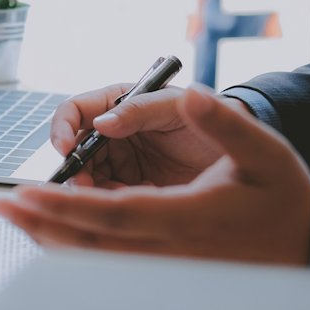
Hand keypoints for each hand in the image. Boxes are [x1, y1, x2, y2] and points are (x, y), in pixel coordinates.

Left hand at [0, 85, 309, 264]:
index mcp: (187, 219)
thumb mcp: (264, 150)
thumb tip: (190, 95)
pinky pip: (107, 264)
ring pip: (94, 261)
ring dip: (49, 240)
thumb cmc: (283, 195)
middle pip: (89, 245)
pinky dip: (73, 250)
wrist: (308, 244)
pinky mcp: (163, 270)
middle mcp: (168, 251)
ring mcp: (164, 267)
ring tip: (15, 219)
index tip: (25, 192)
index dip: (63, 204)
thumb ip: (225, 122)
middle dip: (39, 225)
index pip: (110, 213)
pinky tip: (51, 234)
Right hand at [49, 82, 232, 187]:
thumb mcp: (177, 108)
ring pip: (88, 181)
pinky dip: (119, 205)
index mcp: (120, 104)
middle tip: (86, 186)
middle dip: (76, 169)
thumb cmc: (214, 116)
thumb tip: (101, 122)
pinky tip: (142, 202)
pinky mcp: (133, 189)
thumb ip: (141, 110)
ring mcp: (122, 163)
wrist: (246, 151)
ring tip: (126, 195)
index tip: (65, 148)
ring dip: (96, 192)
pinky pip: (112, 202)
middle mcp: (114, 134)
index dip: (63, 128)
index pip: (76, 111)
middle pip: (75, 152)